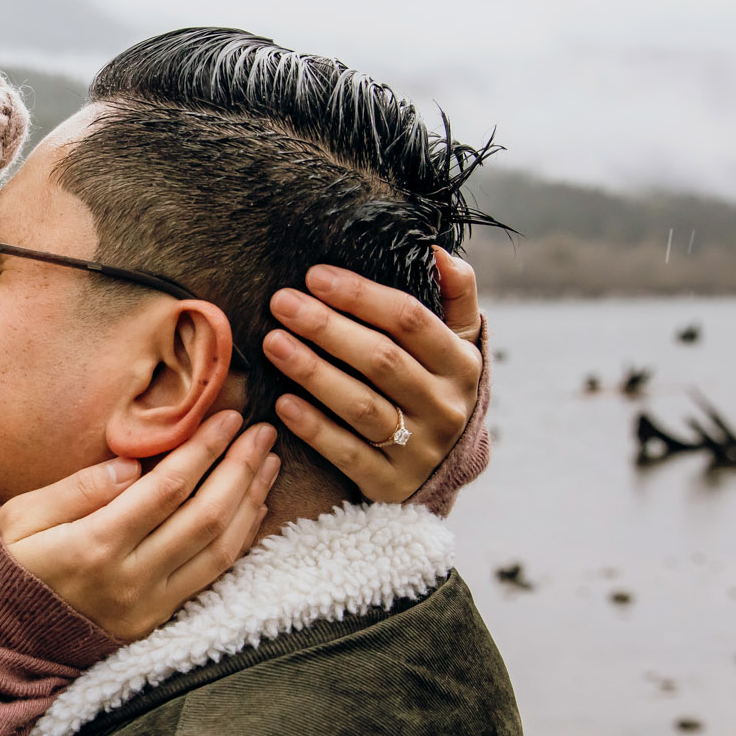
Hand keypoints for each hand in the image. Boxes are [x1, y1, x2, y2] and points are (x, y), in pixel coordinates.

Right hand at [0, 412, 279, 641]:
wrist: (0, 647)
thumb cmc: (5, 571)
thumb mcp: (19, 519)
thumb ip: (76, 489)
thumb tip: (132, 465)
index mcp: (94, 546)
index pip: (167, 488)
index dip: (203, 449)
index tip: (228, 417)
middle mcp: (131, 579)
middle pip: (205, 516)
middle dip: (239, 469)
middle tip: (262, 432)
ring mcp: (149, 606)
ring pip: (220, 550)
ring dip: (250, 503)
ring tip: (267, 464)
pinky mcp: (158, 622)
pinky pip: (212, 577)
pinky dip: (240, 540)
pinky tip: (252, 510)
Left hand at [262, 247, 483, 502]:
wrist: (443, 469)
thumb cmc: (436, 388)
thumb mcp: (458, 346)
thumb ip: (455, 298)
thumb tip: (438, 252)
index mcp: (461, 365)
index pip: (410, 320)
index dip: (361, 296)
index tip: (314, 276)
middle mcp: (445, 407)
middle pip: (381, 360)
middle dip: (327, 327)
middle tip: (282, 303)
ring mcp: (419, 448)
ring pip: (361, 406)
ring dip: (313, 372)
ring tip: (273, 343)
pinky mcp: (390, 483)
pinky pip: (347, 453)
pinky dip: (314, 428)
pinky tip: (282, 403)